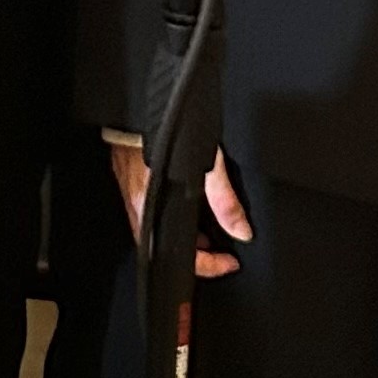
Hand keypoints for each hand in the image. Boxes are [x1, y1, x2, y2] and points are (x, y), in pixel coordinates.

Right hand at [111, 140, 251, 279]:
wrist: (135, 113)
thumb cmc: (163, 137)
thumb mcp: (205, 169)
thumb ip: (224, 200)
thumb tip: (242, 229)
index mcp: (154, 215)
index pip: (183, 258)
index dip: (209, 265)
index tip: (229, 262)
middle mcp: (142, 212)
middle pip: (173, 248)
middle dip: (200, 251)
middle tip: (222, 246)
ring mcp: (136, 198)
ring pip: (165, 231)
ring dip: (188, 233)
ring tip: (210, 226)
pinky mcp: (134, 184)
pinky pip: (157, 213)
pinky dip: (175, 215)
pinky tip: (188, 203)